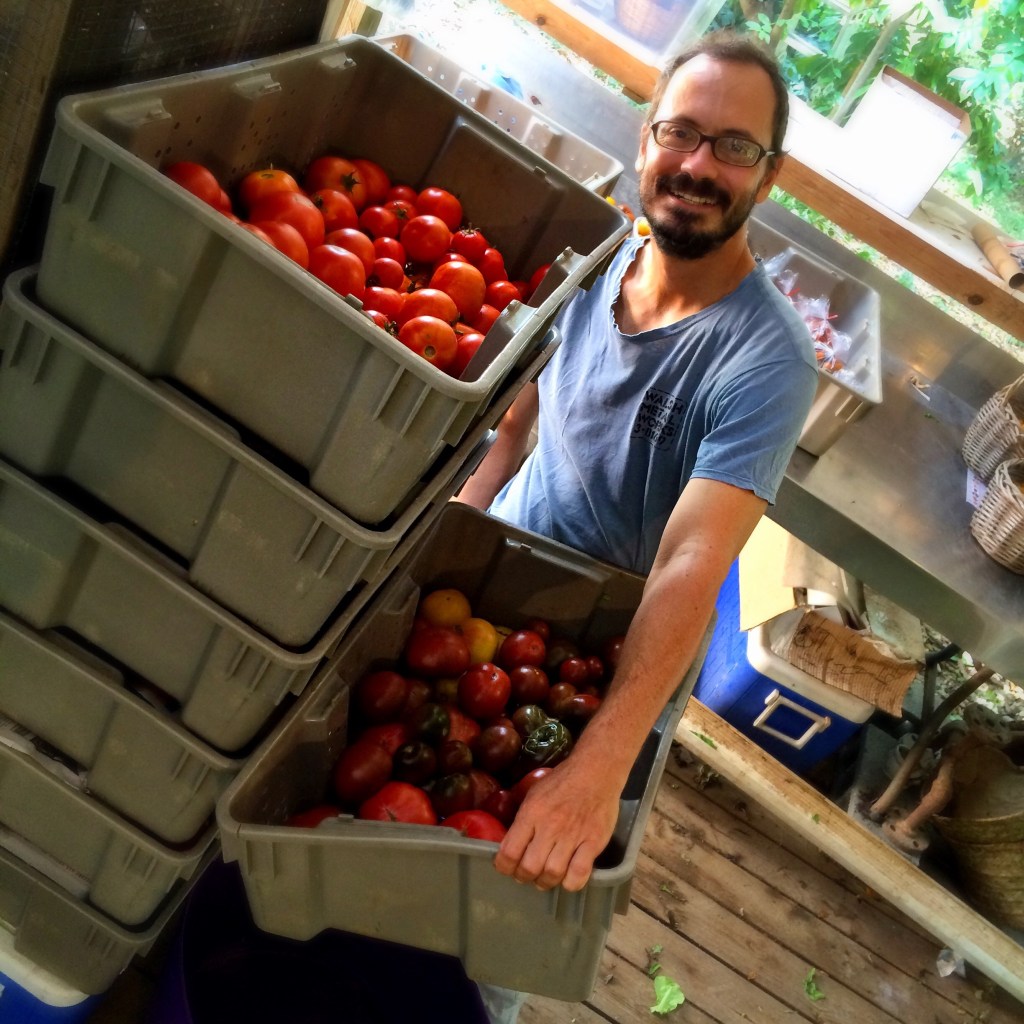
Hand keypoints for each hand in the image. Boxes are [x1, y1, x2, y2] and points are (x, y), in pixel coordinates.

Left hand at [493, 755, 620, 890]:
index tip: (506, 868)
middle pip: (529, 867)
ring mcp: (573, 836)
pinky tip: (567, 877)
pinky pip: (579, 874)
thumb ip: (523, 819)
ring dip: (545, 882)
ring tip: (545, 878)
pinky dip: (570, 883)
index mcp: (532, 813)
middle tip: (526, 875)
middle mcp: (550, 827)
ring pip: (553, 874)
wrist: (596, 771)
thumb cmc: (562, 781)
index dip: (504, 867)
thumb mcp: (534, 793)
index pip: (509, 851)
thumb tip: (510, 843)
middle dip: (523, 877)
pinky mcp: (593, 842)